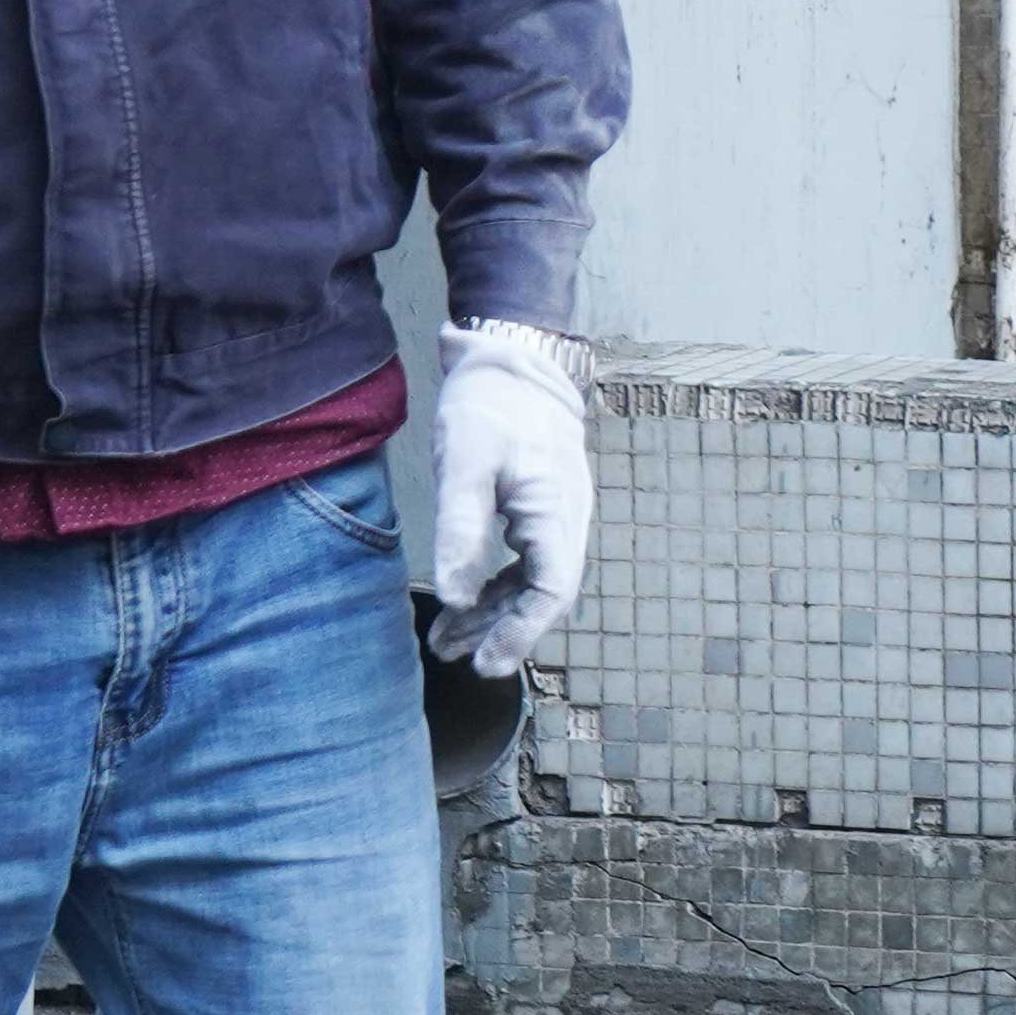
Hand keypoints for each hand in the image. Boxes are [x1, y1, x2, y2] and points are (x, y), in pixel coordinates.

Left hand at [428, 319, 594, 681]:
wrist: (512, 351)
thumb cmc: (488, 403)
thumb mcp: (463, 463)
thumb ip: (460, 531)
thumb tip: (456, 600)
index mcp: (556, 510)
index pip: (551, 591)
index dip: (520, 633)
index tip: (485, 663)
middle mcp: (568, 516)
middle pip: (543, 593)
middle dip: (501, 630)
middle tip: (453, 656)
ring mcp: (559, 510)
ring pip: (534, 578)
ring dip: (495, 610)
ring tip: (447, 637)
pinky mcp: (543, 502)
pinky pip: (528, 557)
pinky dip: (498, 582)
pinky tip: (467, 596)